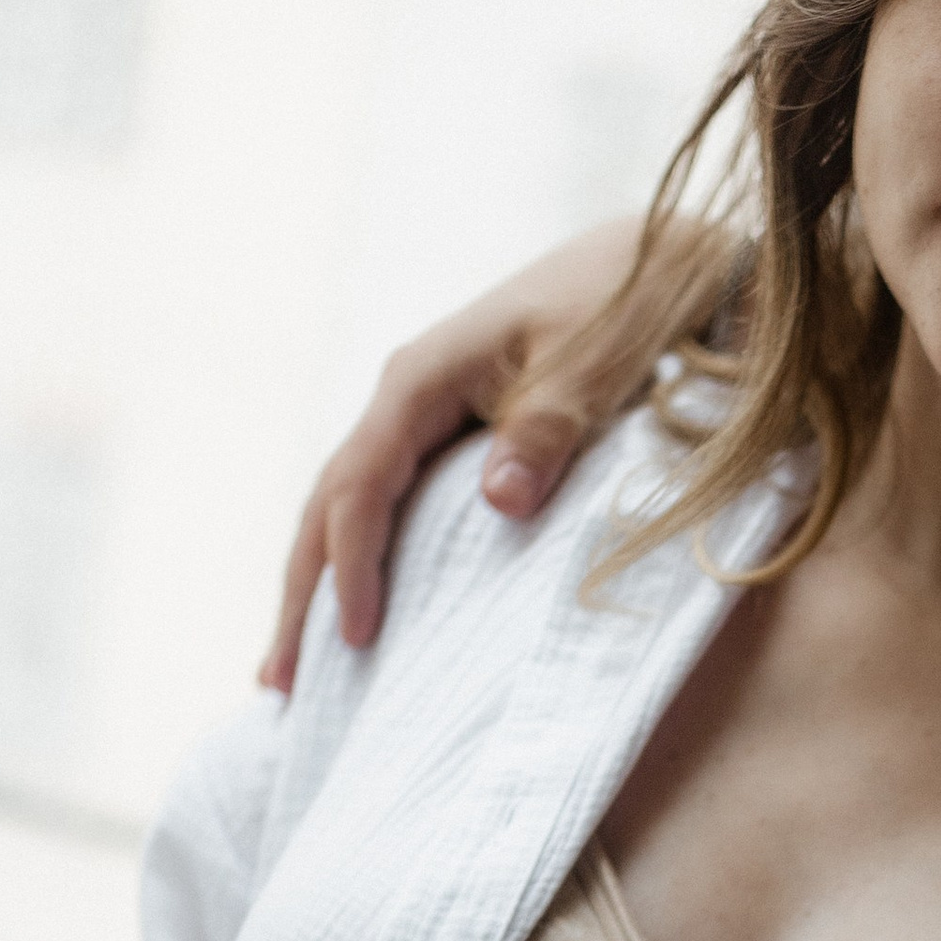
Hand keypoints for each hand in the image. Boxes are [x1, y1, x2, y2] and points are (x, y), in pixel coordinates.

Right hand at [260, 217, 649, 687]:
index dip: (352, 564)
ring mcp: (427, 414)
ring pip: (352, 507)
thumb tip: (499, 503)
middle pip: (330, 502)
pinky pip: (394, 505)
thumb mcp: (596, 363)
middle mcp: (407, 396)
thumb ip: (548, 430)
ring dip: (322, 583)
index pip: (360, 483)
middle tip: (277, 684)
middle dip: (302, 592)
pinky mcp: (456, 433)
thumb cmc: (631, 301)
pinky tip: (366, 609)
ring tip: (294, 671)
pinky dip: (368, 560)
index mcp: (422, 378)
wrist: (662, 256)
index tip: (355, 639)